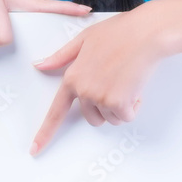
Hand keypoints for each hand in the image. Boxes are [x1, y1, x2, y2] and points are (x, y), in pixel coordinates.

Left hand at [29, 6, 165, 154]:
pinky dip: (134, 106)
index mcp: (72, 77)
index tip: (35, 149)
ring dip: (121, 106)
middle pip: (92, 118)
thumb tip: (39, 65)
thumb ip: (61, 56)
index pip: (56, 112)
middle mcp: (83, 90)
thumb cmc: (119, 32)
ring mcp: (100, 97)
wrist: (146, 34)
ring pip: (111, 118)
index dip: (45, 133)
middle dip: (105, 107)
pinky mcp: (119, 103)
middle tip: (116, 84)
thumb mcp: (84, 39)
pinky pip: (127, 116)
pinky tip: (135, 85)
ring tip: (126, 81)